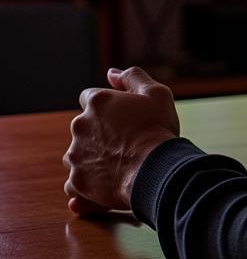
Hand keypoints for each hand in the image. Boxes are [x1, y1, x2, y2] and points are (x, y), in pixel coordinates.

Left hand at [63, 66, 180, 216]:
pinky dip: (86, 184)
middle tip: (126, 142)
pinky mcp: (77, 181)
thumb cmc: (159, 130)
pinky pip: (75, 183)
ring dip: (92, 158)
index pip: (89, 97)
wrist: (156, 169)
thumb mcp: (156, 93)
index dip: (106, 106)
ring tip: (119, 165)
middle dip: (99, 133)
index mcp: (97, 102)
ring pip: (78, 155)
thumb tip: (111, 72)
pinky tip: (105, 185)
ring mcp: (76, 155)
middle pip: (83, 127)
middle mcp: (80, 126)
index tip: (121, 117)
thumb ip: (132, 77)